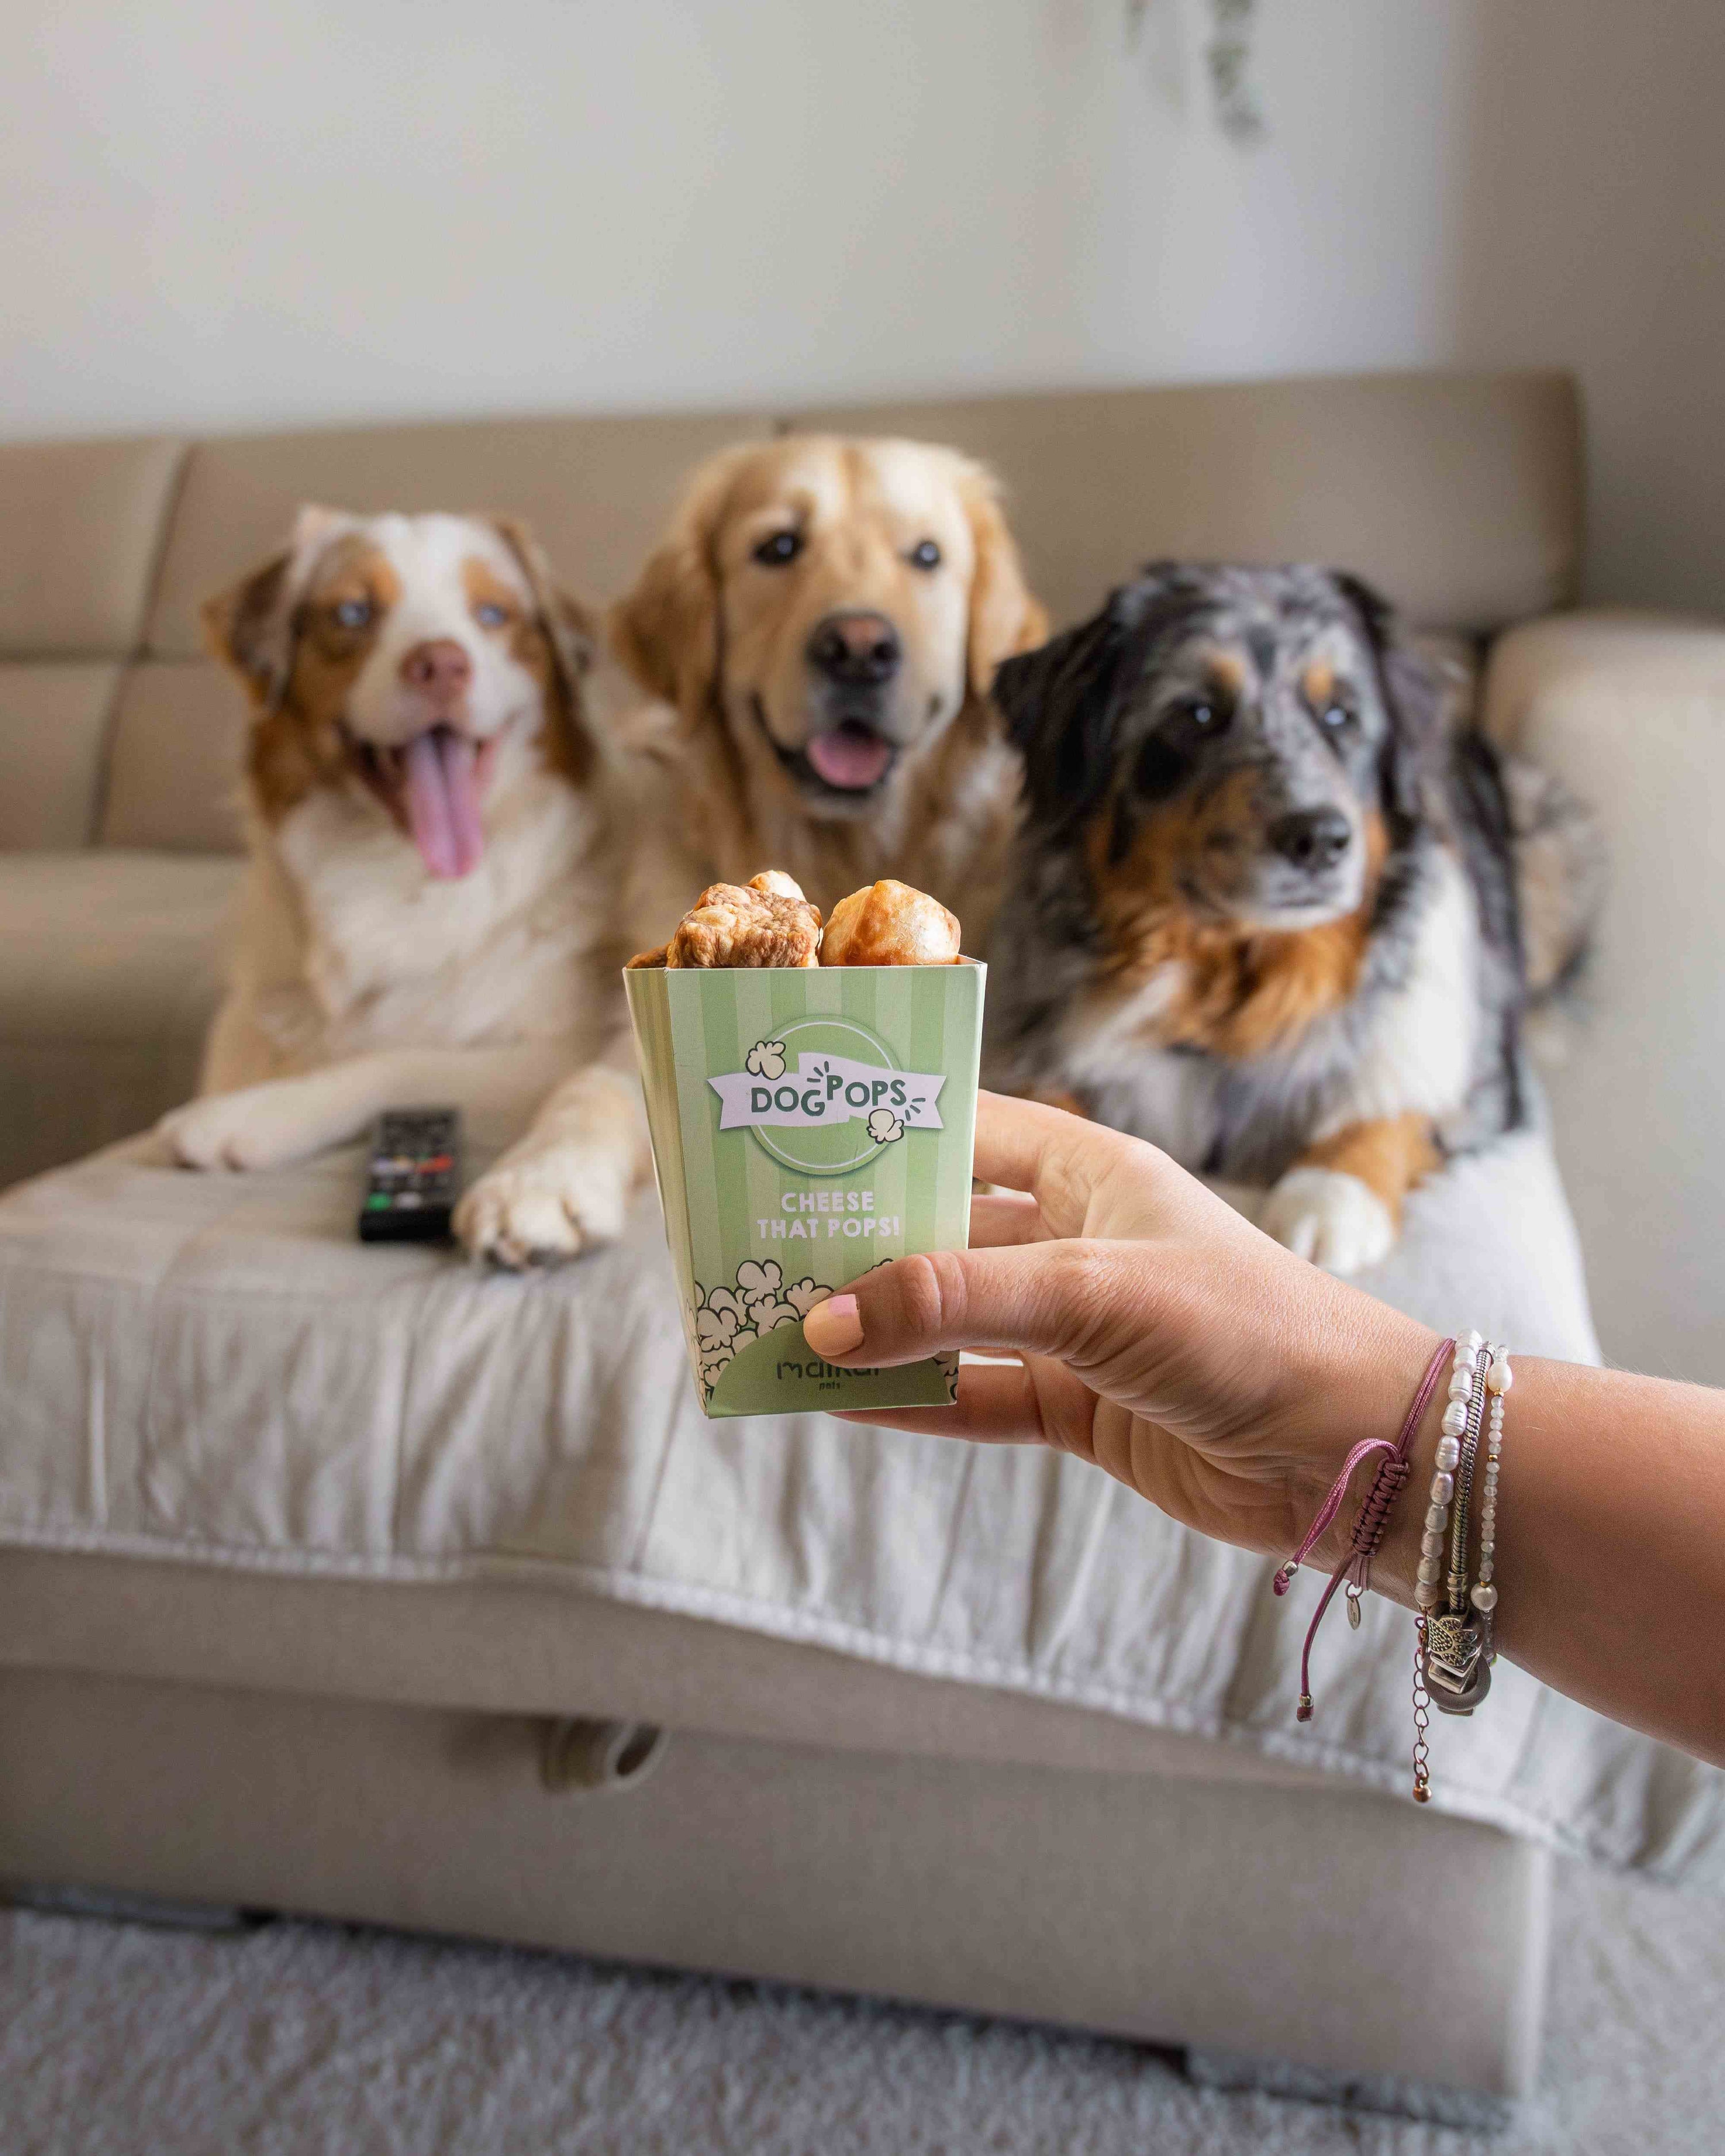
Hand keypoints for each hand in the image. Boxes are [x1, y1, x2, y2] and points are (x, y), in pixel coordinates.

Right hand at [802, 1093, 1441, 1588]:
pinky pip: (969, 1395)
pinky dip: (906, 1400)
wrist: (1358, 1451)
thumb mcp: (1093, 1294)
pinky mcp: (1076, 1405)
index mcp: (1087, 1171)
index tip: (779, 1136)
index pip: (957, 1128)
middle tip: (750, 1247)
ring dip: (868, 1329)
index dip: (872, 1131)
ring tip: (770, 1329)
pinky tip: (832, 1400)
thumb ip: (957, 1300)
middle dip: (850, 1242)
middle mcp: (1073, 1238)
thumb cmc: (1249, 1329)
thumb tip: (824, 1318)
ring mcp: (1072, 1327)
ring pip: (944, 1319)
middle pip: (936, 1228)